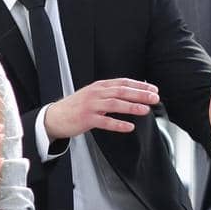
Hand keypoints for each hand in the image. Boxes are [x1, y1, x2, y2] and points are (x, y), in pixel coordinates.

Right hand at [43, 78, 158, 139]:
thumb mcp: (94, 94)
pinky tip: (129, 127)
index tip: (154, 89)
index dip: (139, 85)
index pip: (123, 82)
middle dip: (140, 94)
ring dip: (131, 107)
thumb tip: (135, 92)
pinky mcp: (86, 119)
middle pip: (121, 91)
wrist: (55, 116)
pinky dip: (118, 124)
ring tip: (145, 110)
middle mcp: (96, 93)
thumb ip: (111, 92)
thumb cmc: (78, 106)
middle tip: (155, 98)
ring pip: (114, 104)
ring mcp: (90, 106)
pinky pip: (104, 122)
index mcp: (100, 86)